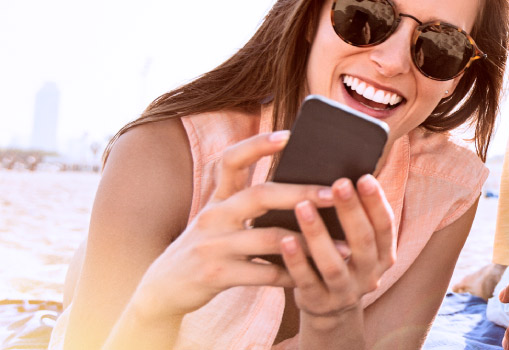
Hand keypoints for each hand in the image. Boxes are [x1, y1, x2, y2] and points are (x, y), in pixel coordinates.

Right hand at [127, 130, 334, 318]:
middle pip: (260, 195)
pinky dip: (292, 274)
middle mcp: (213, 215)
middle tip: (336, 193)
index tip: (289, 134)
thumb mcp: (217, 219)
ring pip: (268, 238)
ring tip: (346, 246)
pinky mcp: (215, 274)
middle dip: (301, 191)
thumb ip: (247, 203)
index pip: (231, 160)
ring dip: (310, 242)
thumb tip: (301, 188)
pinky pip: (263, 273)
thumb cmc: (205, 249)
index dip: (258, 144)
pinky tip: (315, 275)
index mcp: (217, 198)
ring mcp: (213, 245)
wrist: (162, 289)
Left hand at [278, 174, 396, 338]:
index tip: (364, 177)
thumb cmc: (342, 261)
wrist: (330, 309)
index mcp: (383, 255)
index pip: (385, 226)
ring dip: (318, 233)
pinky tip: (284, 240)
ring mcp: (345, 292)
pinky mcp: (319, 303)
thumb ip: (356, 218)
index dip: (376, 203)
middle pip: (363, 241)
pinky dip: (296, 260)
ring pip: (333, 263)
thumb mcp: (357, 244)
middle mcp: (370, 275)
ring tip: (303, 205)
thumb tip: (346, 170)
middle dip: (351, 211)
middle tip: (339, 183)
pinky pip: (306, 281)